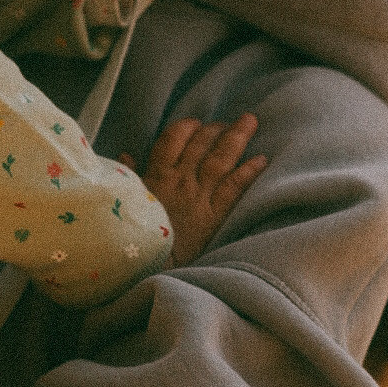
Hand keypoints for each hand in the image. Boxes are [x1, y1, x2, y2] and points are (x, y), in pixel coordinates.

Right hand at [123, 113, 266, 265]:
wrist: (147, 264)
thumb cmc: (134, 232)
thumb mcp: (126, 199)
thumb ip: (129, 175)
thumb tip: (126, 156)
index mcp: (157, 174)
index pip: (173, 138)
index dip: (186, 127)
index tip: (195, 123)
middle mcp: (180, 179)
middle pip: (201, 145)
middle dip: (216, 129)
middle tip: (228, 121)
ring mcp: (199, 196)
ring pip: (220, 159)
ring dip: (236, 138)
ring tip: (250, 122)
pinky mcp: (214, 216)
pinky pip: (233, 188)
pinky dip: (248, 172)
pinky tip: (262, 160)